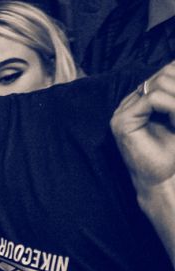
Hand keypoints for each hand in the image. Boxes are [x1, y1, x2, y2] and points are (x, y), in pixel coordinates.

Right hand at [112, 61, 174, 190]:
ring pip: (159, 84)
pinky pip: (152, 99)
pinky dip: (171, 106)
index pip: (166, 71)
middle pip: (163, 73)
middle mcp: (129, 102)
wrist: (162, 177)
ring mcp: (122, 112)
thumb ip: (174, 95)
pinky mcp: (121, 122)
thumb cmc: (172, 150)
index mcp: (141, 99)